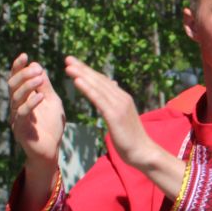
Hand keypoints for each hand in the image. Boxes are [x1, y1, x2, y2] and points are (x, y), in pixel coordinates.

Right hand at [7, 53, 63, 166]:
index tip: (24, 55)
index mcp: (23, 97)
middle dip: (23, 75)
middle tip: (36, 69)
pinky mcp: (20, 129)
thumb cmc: (51, 125)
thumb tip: (37, 65)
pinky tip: (40, 96)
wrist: (51, 149)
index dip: (18, 67)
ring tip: (39, 77)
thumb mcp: (52, 100)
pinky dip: (31, 104)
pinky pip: (22, 114)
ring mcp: (16, 117)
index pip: (16, 79)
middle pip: (13, 86)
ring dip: (27, 86)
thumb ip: (45, 86)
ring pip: (16, 98)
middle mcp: (16, 106)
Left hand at [64, 57, 163, 175]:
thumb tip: (112, 87)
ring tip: (69, 67)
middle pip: (99, 80)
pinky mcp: (115, 115)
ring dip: (82, 75)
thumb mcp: (122, 117)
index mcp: (123, 98)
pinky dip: (87, 88)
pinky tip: (77, 81)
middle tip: (68, 58)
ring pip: (97, 86)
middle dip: (83, 68)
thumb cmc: (131, 138)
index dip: (88, 71)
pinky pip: (98, 99)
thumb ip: (115, 103)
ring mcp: (119, 105)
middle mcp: (121, 98)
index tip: (75, 64)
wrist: (143, 152)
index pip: (103, 81)